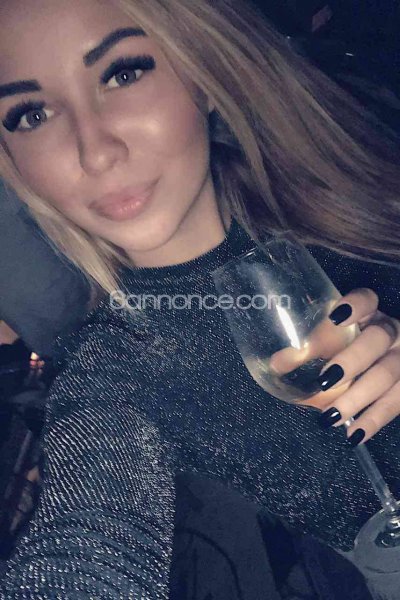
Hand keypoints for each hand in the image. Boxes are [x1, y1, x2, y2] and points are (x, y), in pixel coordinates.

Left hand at [315, 288, 399, 445]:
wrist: (386, 363)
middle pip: (379, 339)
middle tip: (324, 380)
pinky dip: (373, 420)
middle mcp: (392, 333)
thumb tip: (277, 363)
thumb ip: (308, 349)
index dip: (355, 305)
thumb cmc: (352, 348)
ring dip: (359, 397)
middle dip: (352, 360)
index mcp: (371, 314)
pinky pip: (396, 403)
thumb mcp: (335, 342)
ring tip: (330, 415)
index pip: (368, 300)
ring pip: (388, 374)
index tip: (334, 316)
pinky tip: (353, 434)